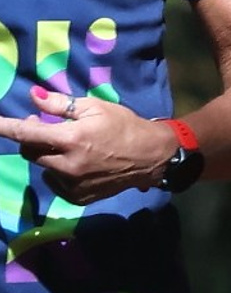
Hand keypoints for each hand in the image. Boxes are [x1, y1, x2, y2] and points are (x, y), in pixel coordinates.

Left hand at [0, 90, 182, 204]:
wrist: (153, 157)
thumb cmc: (125, 126)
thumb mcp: (95, 108)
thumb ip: (59, 105)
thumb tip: (32, 96)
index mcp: (72, 139)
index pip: (26, 133)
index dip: (5, 127)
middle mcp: (69, 164)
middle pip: (30, 152)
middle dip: (32, 139)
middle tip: (44, 128)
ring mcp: (73, 183)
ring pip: (43, 167)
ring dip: (47, 155)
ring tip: (68, 147)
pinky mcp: (79, 196)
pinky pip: (55, 182)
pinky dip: (58, 172)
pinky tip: (75, 164)